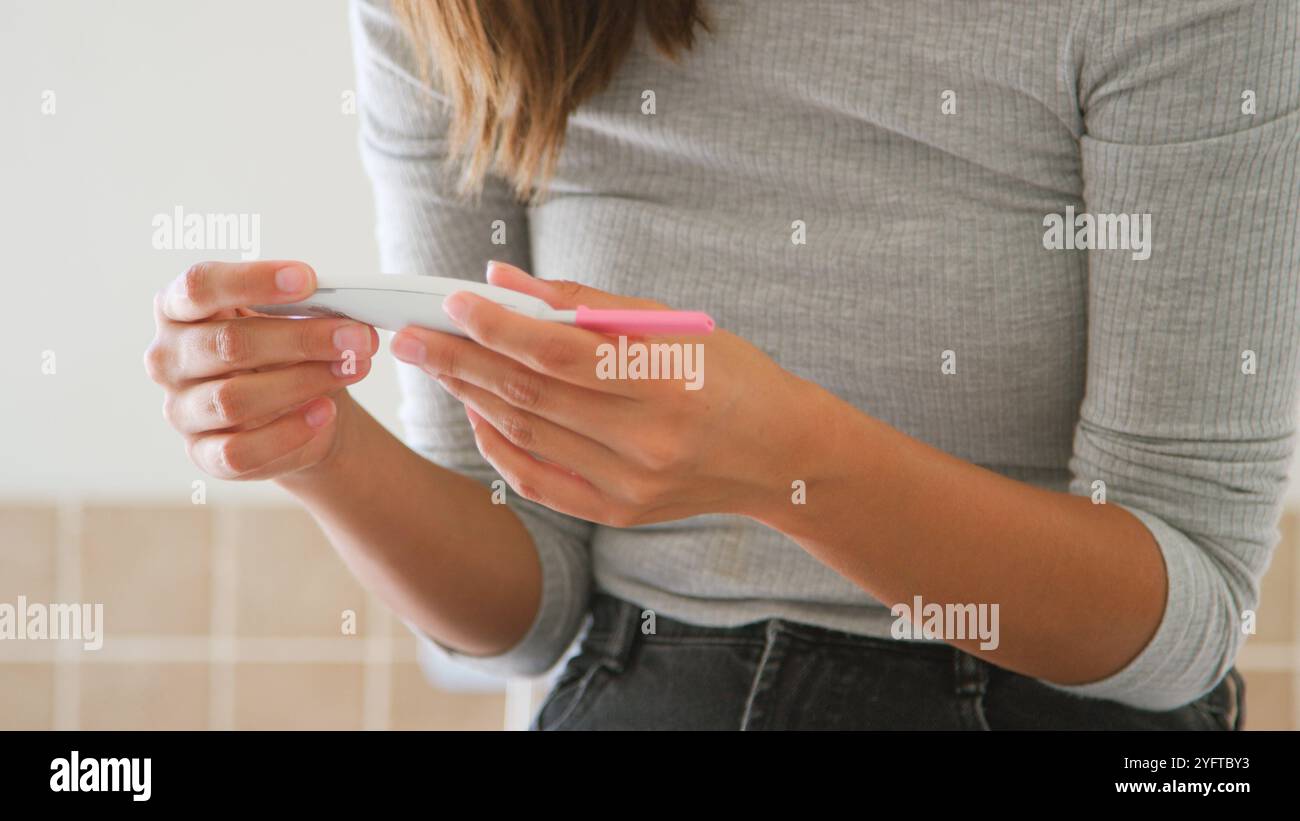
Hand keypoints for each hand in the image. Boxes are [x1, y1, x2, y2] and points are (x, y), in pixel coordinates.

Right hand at [144, 260, 377, 480]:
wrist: (302, 413)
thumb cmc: (286, 354)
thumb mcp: (291, 320)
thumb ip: (304, 309)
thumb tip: (343, 313)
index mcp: (178, 308)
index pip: (199, 285)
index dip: (253, 280)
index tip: (307, 279)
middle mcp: (168, 358)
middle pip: (227, 343)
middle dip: (301, 338)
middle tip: (355, 336)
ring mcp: (181, 409)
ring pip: (233, 398)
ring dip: (303, 382)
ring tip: (350, 369)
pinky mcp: (203, 454)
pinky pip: (240, 450)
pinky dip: (289, 432)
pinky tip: (325, 412)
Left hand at [390, 261, 817, 526]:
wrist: (778, 454)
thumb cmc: (729, 373)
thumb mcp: (672, 323)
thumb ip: (584, 301)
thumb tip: (501, 280)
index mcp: (665, 383)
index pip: (559, 352)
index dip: (498, 327)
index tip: (452, 302)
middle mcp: (645, 442)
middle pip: (529, 395)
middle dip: (461, 361)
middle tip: (410, 335)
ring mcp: (629, 484)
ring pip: (525, 436)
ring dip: (471, 397)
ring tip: (436, 363)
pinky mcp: (618, 511)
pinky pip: (537, 481)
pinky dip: (498, 446)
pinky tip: (477, 412)